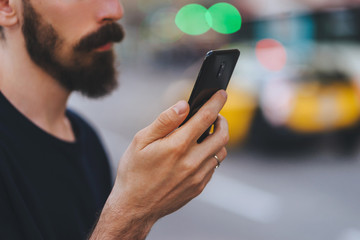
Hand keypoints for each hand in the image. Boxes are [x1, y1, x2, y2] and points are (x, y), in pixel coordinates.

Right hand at [90, 90, 228, 239]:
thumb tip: (183, 106)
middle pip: (222, 135)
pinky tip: (197, 153)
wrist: (135, 207)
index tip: (221, 94)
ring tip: (206, 135)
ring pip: (221, 152)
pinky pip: (213, 167)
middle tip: (215, 115)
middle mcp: (192, 162)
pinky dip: (211, 155)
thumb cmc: (134, 172)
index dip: (216, 102)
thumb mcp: (141, 141)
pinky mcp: (199, 187)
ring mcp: (198, 176)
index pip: (205, 117)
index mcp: (177, 146)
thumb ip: (165, 121)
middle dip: (222, 120)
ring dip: (218, 139)